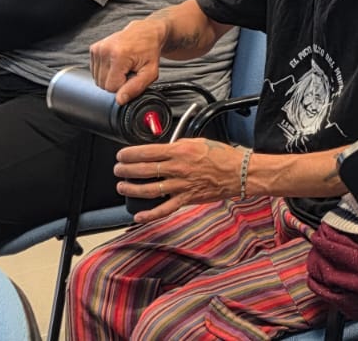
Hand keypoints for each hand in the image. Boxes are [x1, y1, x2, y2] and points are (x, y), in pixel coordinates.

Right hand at [89, 19, 168, 104]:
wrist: (145, 32)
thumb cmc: (149, 50)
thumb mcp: (150, 71)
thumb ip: (136, 88)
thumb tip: (120, 100)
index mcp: (118, 55)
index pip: (111, 87)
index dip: (124, 86)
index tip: (132, 75)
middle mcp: (104, 50)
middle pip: (103, 84)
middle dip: (117, 82)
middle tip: (129, 71)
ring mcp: (97, 49)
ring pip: (98, 79)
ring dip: (111, 77)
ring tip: (123, 66)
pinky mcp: (94, 49)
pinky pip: (95, 71)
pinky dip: (106, 71)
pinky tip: (116, 63)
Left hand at [115, 138, 243, 222]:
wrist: (239, 172)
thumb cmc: (221, 156)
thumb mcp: (197, 141)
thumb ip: (178, 145)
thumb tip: (162, 148)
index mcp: (179, 151)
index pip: (146, 152)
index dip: (129, 154)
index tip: (122, 155)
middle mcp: (178, 169)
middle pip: (144, 170)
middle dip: (126, 170)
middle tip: (118, 169)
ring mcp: (181, 186)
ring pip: (149, 189)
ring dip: (132, 189)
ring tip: (122, 186)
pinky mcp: (187, 199)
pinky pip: (165, 209)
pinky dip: (150, 214)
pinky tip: (139, 215)